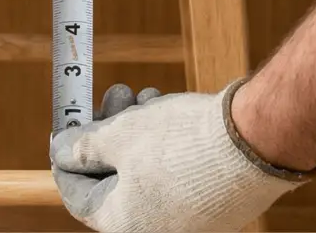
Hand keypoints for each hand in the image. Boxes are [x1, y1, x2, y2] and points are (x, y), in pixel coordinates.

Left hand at [50, 81, 311, 231]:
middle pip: (114, 179)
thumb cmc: (181, 141)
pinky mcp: (214, 207)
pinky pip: (174, 175)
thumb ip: (81, 146)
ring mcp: (188, 223)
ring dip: (137, 131)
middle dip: (108, 133)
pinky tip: (167, 110)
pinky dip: (164, 144)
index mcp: (123, 226)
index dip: (66, 156)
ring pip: (144, 171)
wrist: (255, 140)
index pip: (77, 195)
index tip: (65, 126)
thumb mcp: (118, 135)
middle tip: (113, 94)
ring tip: (145, 97)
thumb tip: (60, 150)